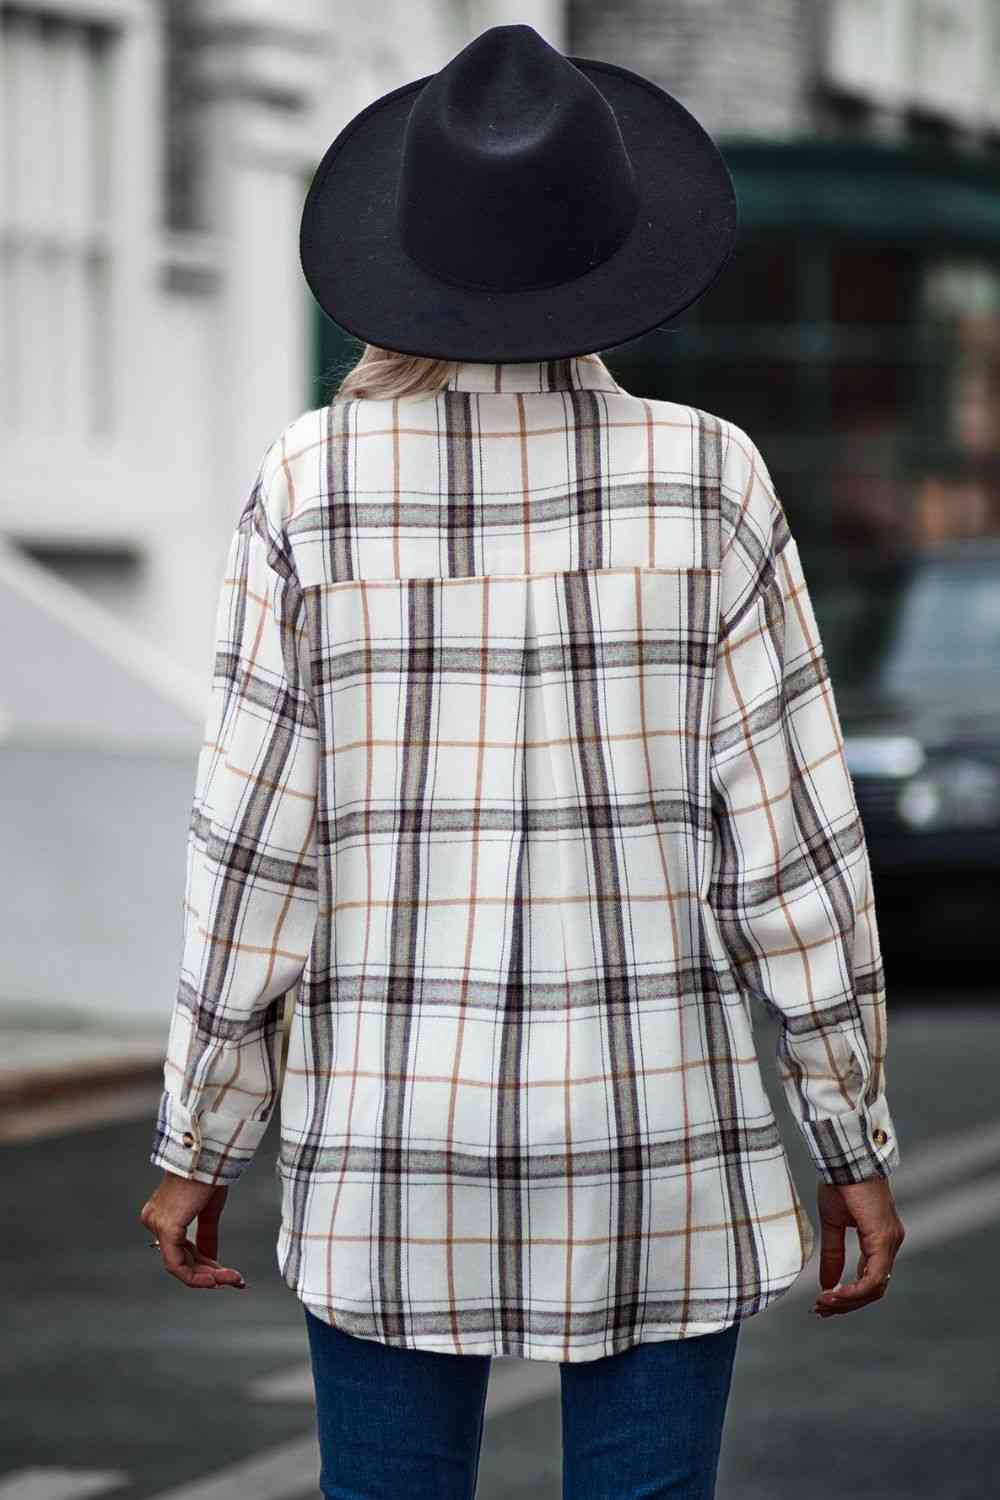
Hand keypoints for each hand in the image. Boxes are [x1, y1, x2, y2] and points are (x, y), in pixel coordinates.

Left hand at [139, 1171, 246, 1290]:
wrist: (210, 1154)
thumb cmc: (210, 1173)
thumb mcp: (210, 1209)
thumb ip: (206, 1235)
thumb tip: (211, 1260)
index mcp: (162, 1214)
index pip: (181, 1250)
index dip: (205, 1266)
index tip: (228, 1274)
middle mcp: (154, 1221)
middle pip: (181, 1261)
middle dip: (210, 1274)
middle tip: (236, 1281)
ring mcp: (157, 1225)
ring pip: (180, 1267)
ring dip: (209, 1277)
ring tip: (234, 1279)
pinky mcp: (166, 1228)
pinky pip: (177, 1265)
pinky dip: (198, 1276)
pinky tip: (218, 1279)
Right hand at [813, 1176, 903, 1317]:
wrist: (845, 1158)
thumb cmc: (840, 1183)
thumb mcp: (832, 1224)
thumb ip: (833, 1254)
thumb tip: (827, 1284)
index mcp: (880, 1239)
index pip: (870, 1279)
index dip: (848, 1295)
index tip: (824, 1301)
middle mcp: (891, 1243)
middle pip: (874, 1289)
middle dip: (846, 1303)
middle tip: (820, 1309)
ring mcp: (890, 1241)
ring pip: (875, 1287)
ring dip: (848, 1300)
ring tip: (823, 1303)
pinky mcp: (883, 1238)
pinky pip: (874, 1276)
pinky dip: (854, 1290)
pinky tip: (834, 1293)